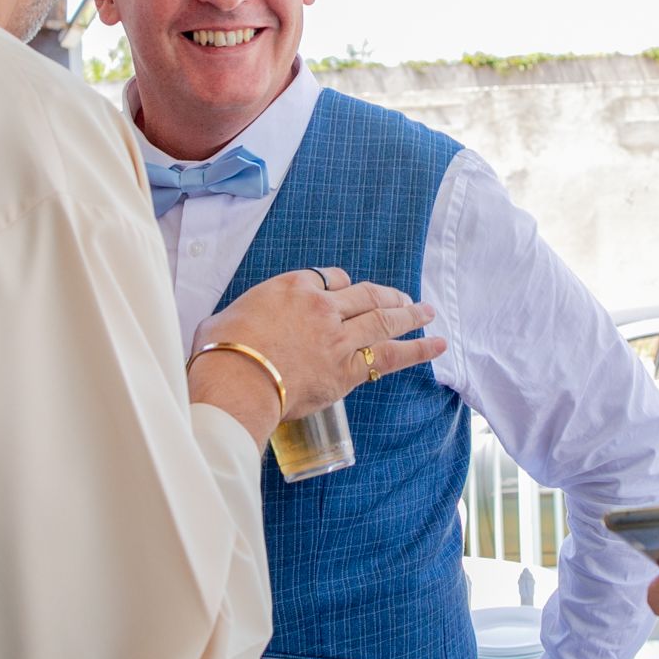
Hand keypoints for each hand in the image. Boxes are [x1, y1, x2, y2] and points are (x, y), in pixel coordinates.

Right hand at [188, 267, 445, 438]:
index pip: (331, 278)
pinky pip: (391, 355)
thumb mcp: (225, 319)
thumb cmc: (220, 352)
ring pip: (384, 319)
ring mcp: (339, 336)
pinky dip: (417, 349)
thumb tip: (235, 328)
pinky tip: (438, 345)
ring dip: (410, 315)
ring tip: (427, 313)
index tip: (351, 294)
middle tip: (405, 299)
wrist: (235, 380)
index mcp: (293, 287)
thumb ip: (244, 318)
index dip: (345, 287)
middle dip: (388, 296)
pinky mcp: (348, 369)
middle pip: (366, 294)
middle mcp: (322, 306)